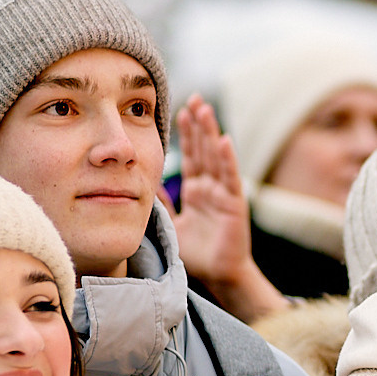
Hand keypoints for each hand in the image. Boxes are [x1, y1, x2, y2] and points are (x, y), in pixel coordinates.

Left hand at [174, 95, 285, 322]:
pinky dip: (228, 159)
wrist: (218, 276)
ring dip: (211, 133)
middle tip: (193, 99)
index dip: (186, 134)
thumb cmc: (198, 255)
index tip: (179, 111)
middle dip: (198, 125)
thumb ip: (161, 202)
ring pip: (216, 157)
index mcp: (197, 190)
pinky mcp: (234, 204)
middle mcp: (211, 188)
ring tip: (205, 110)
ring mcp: (223, 194)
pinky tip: (224, 140)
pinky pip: (230, 178)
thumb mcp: (170, 223)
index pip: (191, 156)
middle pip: (204, 150)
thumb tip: (142, 184)